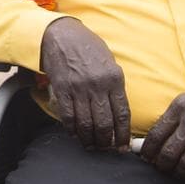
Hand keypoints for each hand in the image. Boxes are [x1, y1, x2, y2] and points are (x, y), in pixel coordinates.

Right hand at [40, 17, 130, 151]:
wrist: (61, 34)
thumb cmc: (87, 47)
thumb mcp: (109, 62)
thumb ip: (114, 85)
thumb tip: (118, 110)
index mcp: (114, 78)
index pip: (122, 114)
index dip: (123, 134)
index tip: (122, 146)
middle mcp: (98, 85)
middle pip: (105, 123)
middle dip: (106, 142)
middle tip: (106, 148)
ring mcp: (79, 88)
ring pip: (86, 124)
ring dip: (89, 140)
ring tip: (91, 146)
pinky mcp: (62, 90)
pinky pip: (68, 117)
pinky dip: (72, 130)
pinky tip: (75, 134)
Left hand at [139, 71, 184, 179]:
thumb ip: (174, 116)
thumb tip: (157, 138)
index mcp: (180, 106)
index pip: (156, 135)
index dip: (148, 152)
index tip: (147, 159)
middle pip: (169, 152)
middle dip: (162, 165)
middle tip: (163, 169)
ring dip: (180, 172)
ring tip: (179, 173)